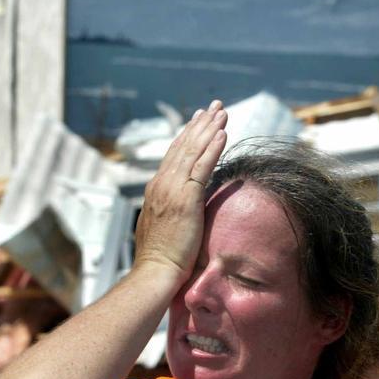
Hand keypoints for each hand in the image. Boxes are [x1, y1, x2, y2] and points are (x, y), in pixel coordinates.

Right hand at [133, 100, 228, 283]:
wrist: (155, 272)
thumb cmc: (162, 258)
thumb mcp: (164, 226)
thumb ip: (172, 211)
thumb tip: (181, 208)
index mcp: (157, 189)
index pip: (174, 155)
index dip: (188, 136)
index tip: (199, 120)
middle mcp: (162, 184)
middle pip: (184, 146)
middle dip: (201, 124)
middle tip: (214, 106)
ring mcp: (172, 190)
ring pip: (193, 152)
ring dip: (209, 130)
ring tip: (222, 113)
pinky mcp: (186, 198)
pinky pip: (202, 167)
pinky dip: (212, 149)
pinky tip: (223, 134)